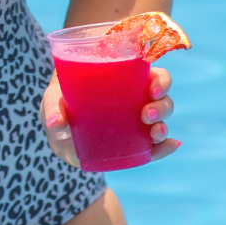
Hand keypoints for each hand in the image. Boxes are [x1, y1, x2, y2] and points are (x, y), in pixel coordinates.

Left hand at [40, 65, 179, 167]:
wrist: (58, 131)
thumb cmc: (59, 105)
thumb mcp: (53, 100)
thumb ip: (53, 108)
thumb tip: (56, 124)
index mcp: (123, 81)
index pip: (152, 76)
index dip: (160, 81)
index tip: (153, 89)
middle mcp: (136, 100)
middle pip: (162, 99)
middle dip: (161, 107)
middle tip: (145, 114)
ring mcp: (137, 124)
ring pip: (161, 121)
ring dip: (162, 127)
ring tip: (153, 133)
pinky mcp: (134, 146)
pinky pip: (155, 148)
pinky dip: (166, 147)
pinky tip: (172, 145)